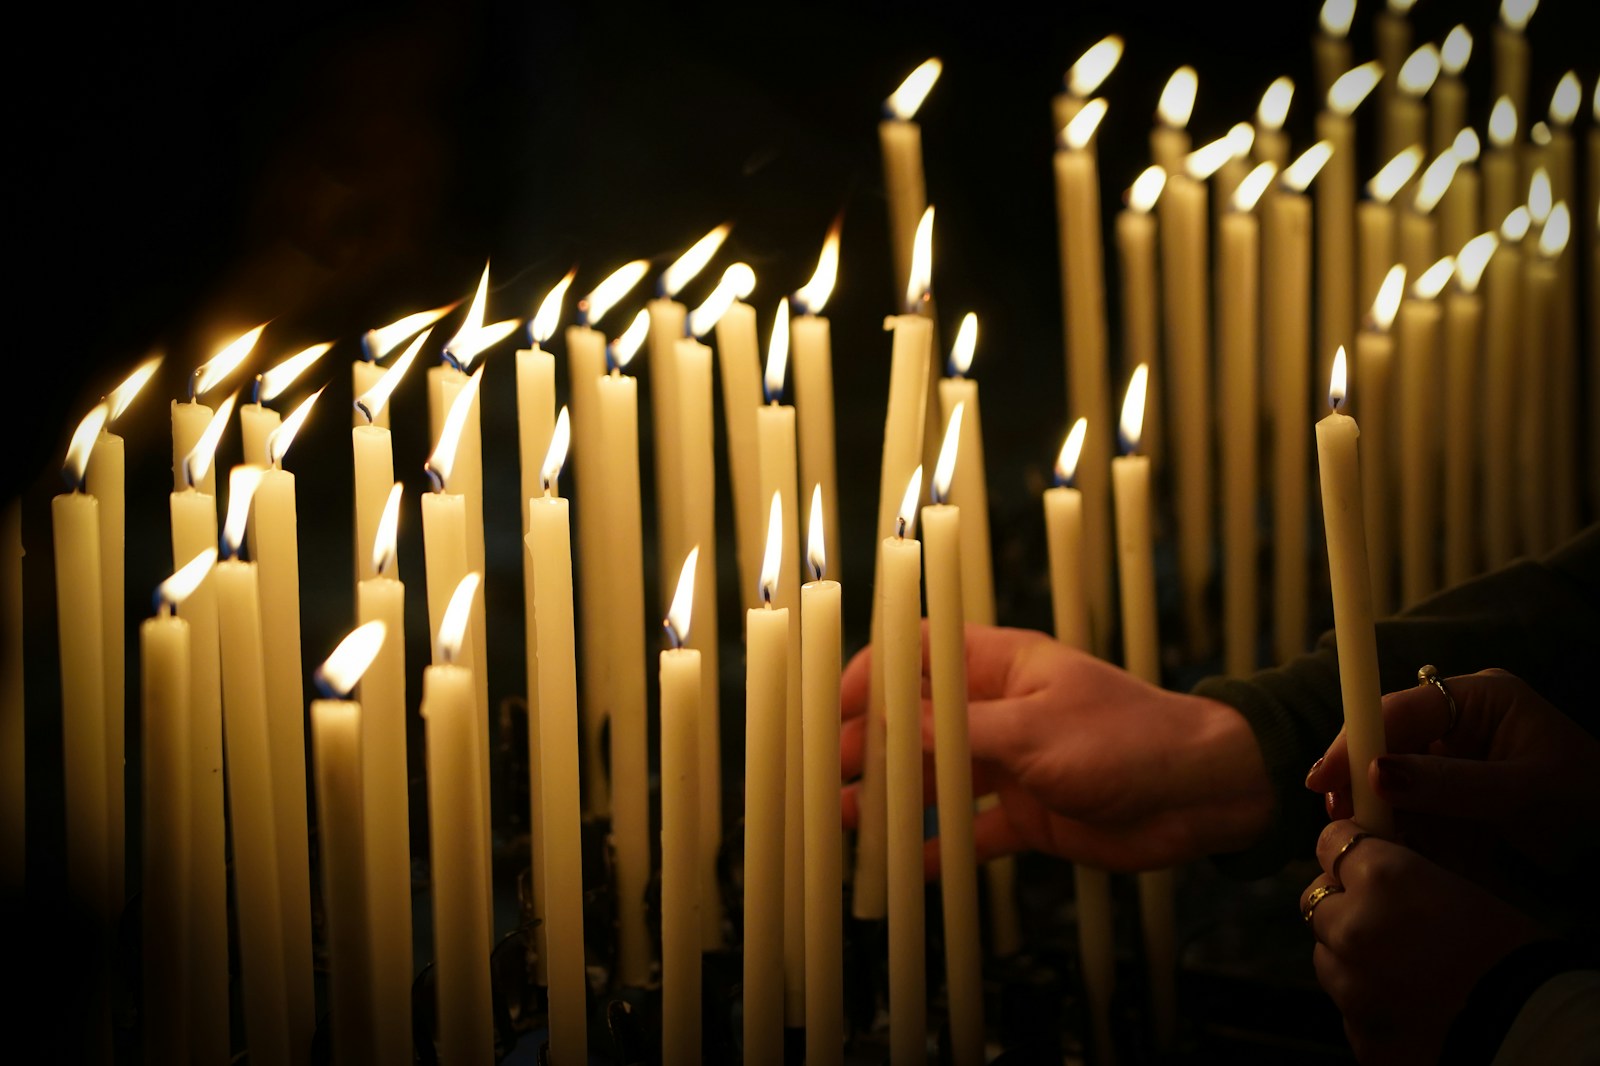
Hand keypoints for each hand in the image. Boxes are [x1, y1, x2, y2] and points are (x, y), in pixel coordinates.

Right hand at [839, 624, 1274, 872]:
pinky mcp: (1031, 814)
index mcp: (1001, 666)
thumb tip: (888, 725)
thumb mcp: (1036, 730)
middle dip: (869, 746)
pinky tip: (904, 867)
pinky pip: (973, 829)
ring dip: (893, 797)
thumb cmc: (1130, 738)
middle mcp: (999, 711)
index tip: (832, 708)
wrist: (1205, 795)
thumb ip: (959, 732)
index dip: (871, 674)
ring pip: (937, 778)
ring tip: (846, 823)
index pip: (918, 655)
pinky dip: (939, 846)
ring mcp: (1013, 763)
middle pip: (916, 722)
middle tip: (825, 776)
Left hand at [1302, 820, 1538, 1064]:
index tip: (1360, 856)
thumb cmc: (1513, 950)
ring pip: (1327, 957)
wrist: (1534, 1030)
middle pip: (1317, 902)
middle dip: (1343, 903)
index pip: (1331, 842)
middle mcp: (1351, 927)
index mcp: (1381, 879)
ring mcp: (1348, 986)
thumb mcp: (1463, 887)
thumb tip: (1378, 862)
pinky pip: (1348, 1006)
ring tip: (1397, 968)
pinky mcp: (1359, 1033)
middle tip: (1382, 917)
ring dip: (1349, 955)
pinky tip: (1406, 1006)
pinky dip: (1368, 1001)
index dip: (1348, 848)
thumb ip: (1405, 872)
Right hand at [1305, 670, 1599, 879]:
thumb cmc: (1587, 804)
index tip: (1324, 779)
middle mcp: (1460, 717)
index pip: (1400, 708)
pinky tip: (1385, 841)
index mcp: (1481, 697)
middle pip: (1386, 736)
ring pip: (1390, 770)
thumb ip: (1451, 783)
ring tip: (1358, 833)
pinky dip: (1394, 821)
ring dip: (1372, 802)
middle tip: (1337, 816)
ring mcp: (1454, 752)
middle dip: (1358, 774)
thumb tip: (1375, 774)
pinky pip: (1408, 799)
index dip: (1356, 740)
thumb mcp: (1523, 792)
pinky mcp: (1451, 788)